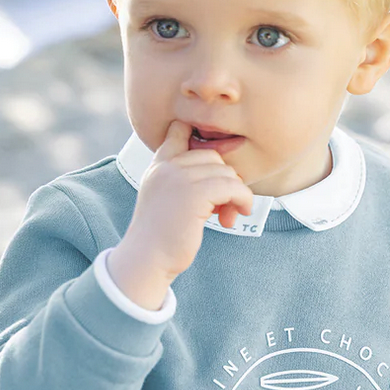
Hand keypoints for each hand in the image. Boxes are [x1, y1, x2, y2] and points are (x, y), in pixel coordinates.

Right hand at [121, 119, 254, 279]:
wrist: (147, 259)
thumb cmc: (161, 236)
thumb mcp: (168, 199)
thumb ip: (186, 181)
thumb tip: (228, 175)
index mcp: (159, 164)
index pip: (180, 130)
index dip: (202, 141)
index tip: (212, 170)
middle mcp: (167, 166)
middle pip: (213, 155)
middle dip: (224, 179)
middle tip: (224, 205)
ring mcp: (179, 178)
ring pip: (226, 172)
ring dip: (235, 193)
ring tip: (228, 214)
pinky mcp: (194, 195)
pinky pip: (232, 187)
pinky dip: (243, 199)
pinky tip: (240, 213)